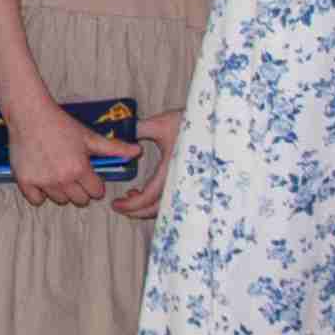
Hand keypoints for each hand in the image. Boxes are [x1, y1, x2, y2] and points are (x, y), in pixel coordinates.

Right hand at [5, 95, 112, 208]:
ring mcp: (43, 181)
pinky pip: (36, 200)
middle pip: (79, 200)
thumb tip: (138, 151)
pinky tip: (43, 180)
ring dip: (62, 192)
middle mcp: (62, 179)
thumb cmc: (61, 124)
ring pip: (59, 200)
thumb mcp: (90, 136)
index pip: (96, 192)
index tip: (89, 175)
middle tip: (74, 175)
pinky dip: (40, 194)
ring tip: (58, 175)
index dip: (95, 184)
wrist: (30, 115)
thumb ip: (114, 148)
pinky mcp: (25, 181)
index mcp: (80, 169)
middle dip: (81, 190)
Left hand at [112, 105, 182, 222]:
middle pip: (158, 208)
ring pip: (167, 206)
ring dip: (147, 206)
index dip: (132, 204)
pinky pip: (175, 200)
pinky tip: (145, 191)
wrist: (218, 124)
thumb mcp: (161, 123)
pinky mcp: (193, 183)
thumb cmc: (191, 123)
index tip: (116, 205)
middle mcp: (183, 181)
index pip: (150, 196)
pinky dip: (158, 201)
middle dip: (137, 211)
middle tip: (120, 207)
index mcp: (173, 169)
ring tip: (132, 195)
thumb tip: (118, 132)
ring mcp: (190, 184)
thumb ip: (138, 129)